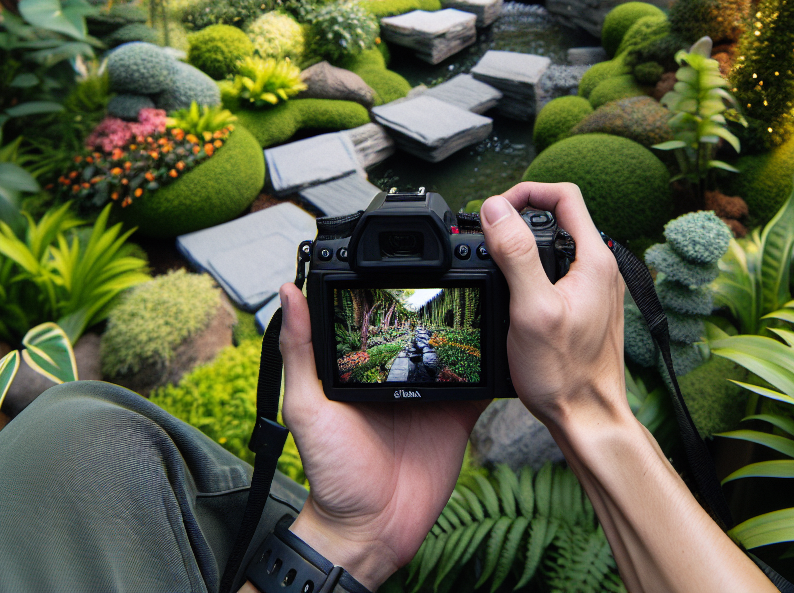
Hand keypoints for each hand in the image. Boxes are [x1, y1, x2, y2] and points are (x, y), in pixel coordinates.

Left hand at [276, 282, 485, 589]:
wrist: (370, 530)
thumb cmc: (331, 473)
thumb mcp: (307, 406)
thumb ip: (300, 350)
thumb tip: (289, 293)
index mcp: (363, 369)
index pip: (381, 323)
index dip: (390, 296)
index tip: (402, 263)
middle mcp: (398, 377)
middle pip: (423, 332)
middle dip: (437, 307)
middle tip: (458, 271)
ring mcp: (431, 394)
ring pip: (454, 350)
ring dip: (468, 330)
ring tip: (485, 296)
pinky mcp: (458, 415)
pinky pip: (480, 384)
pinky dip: (493, 365)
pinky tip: (504, 342)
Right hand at [478, 183, 630, 434]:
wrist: (587, 417)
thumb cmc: (564, 373)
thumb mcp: (531, 309)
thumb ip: (515, 255)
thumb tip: (496, 209)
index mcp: (594, 259)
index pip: (564, 196)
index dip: (526, 192)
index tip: (497, 209)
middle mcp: (601, 267)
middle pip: (559, 217)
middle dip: (520, 217)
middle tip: (489, 234)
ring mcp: (596, 287)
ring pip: (557, 244)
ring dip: (524, 244)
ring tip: (495, 259)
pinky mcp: (587, 305)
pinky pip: (559, 270)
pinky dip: (533, 268)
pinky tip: (513, 290)